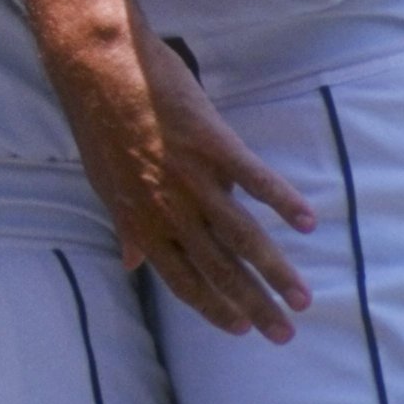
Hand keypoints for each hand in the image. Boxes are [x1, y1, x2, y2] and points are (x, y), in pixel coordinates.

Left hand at [59, 30, 316, 344]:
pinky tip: (307, 223)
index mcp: (142, 221)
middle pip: (219, 269)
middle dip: (254, 305)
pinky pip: (255, 180)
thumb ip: (124, 226)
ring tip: (303, 299)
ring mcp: (193, 178)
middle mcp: (169, 209)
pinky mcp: (212, 143)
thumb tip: (129, 263)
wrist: (96, 69)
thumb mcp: (102, 184)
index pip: (182, 280)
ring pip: (242, 236)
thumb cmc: (98, 124)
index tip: (239, 329)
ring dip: (276, 271)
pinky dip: (282, 202)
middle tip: (284, 334)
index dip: (212, 307)